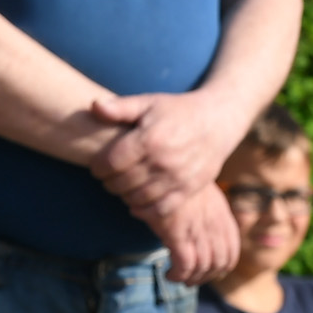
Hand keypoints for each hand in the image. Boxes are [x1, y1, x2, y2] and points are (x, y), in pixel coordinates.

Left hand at [90, 90, 251, 219]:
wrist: (218, 120)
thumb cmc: (178, 110)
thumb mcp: (150, 102)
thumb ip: (120, 107)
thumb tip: (94, 106)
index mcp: (150, 139)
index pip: (110, 164)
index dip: (98, 167)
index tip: (98, 165)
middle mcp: (163, 161)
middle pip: (120, 183)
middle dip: (109, 182)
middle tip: (110, 176)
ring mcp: (178, 178)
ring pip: (137, 198)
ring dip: (124, 195)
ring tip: (124, 185)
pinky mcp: (189, 189)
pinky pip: (159, 210)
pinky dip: (144, 209)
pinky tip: (138, 200)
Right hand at [153, 186, 240, 283]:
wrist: (168, 169)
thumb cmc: (182, 183)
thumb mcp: (206, 196)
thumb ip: (210, 214)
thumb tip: (204, 230)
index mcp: (223, 219)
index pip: (231, 253)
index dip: (222, 268)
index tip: (209, 273)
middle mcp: (215, 227)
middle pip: (219, 264)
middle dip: (205, 277)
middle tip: (190, 280)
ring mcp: (198, 231)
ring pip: (202, 268)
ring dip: (191, 279)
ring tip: (178, 278)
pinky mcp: (178, 234)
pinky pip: (185, 265)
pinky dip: (178, 275)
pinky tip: (170, 274)